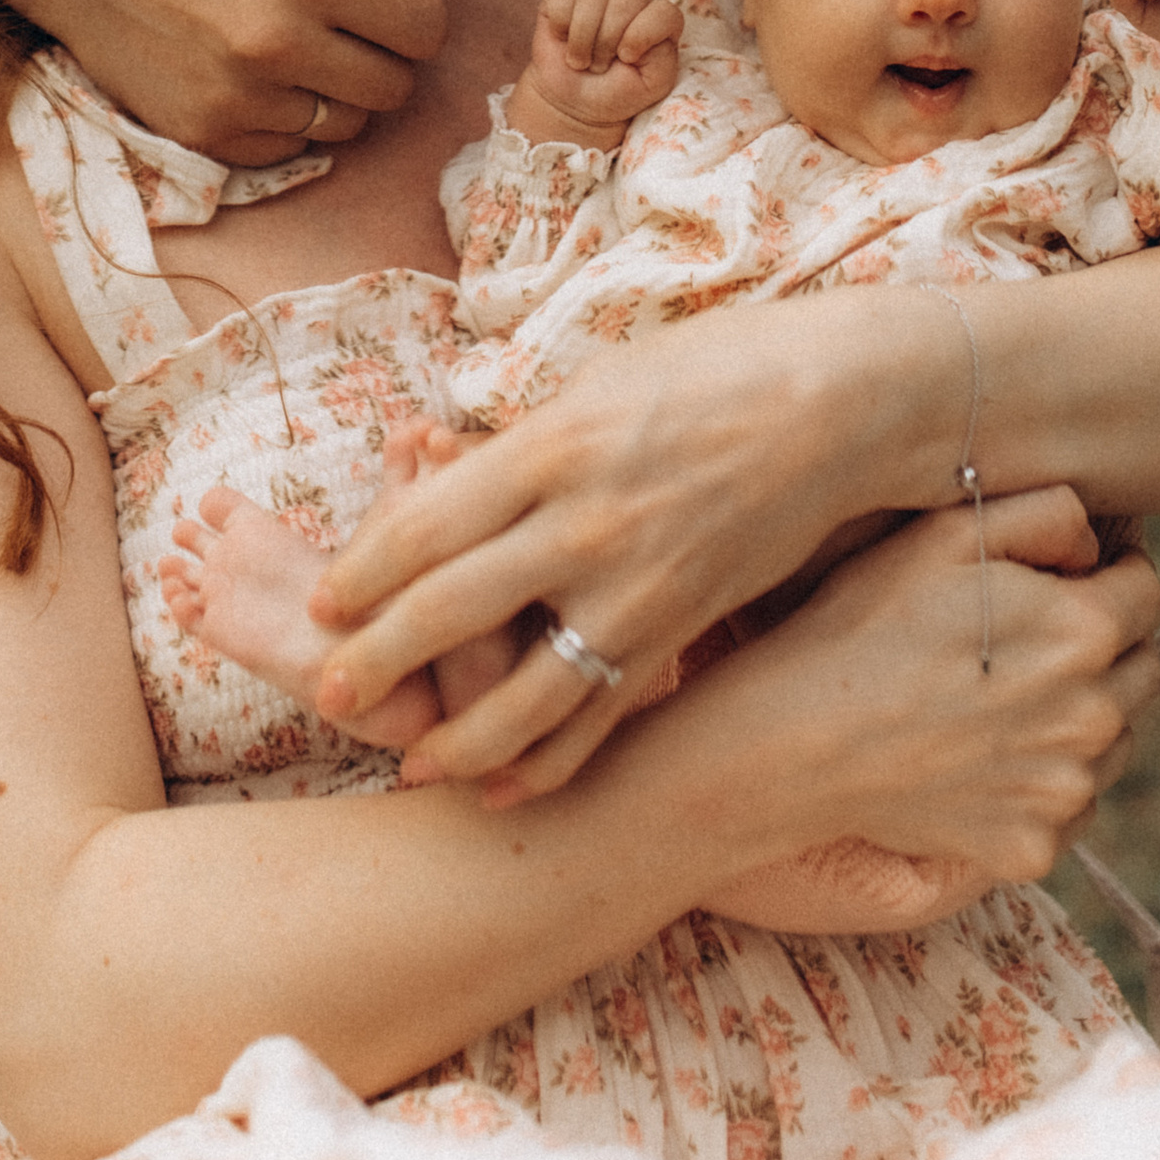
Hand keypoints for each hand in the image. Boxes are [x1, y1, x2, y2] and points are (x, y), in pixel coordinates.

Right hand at [0, 0, 494, 166]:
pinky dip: (291, 121)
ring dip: (342, 94)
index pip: (427, 28)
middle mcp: (280, 40)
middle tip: (340, 21)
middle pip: (397, 85)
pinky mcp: (210, 137)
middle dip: (384, 55)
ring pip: (352, 126)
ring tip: (298, 48)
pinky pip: (295, 150)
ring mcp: (242, 96)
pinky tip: (256, 75)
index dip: (414, 11)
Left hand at [315, 292, 882, 787]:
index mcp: (550, 448)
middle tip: (325, 690)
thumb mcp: (595, 386)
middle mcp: (584, 525)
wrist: (838, 406)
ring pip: (524, 689)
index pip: (425, 523)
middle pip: (451, 608)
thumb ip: (518, 446)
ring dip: (456, 733)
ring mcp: (636, 587)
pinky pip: (601, 712)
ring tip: (406, 761)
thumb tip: (440, 473)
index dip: (361, 569)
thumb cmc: (708, 371)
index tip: (321, 598)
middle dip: (377, 656)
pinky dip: (550, 760)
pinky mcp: (679, 629)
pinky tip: (503, 788)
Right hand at [508, 0, 682, 144]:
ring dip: (582, 37)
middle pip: (626, 0)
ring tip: (581, 59)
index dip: (644, 34)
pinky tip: (562, 38)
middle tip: (600, 66)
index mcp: (657, 22)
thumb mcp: (651, 85)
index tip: (626, 58)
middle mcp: (630, 2)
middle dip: (608, 41)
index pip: (664, 12)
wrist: (573, 103)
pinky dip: (560, 22)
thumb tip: (637, 32)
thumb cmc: (616, 93)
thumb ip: (662, 58)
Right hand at [692, 496, 1159, 888]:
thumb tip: (1096, 545)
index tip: (1066, 576)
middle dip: (1102, 645)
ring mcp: (1067, 792)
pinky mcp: (1035, 848)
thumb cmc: (867, 621)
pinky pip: (1068, 805)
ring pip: (1112, 740)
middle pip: (1140, 667)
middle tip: (1026, 637)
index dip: (1108, 573)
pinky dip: (1042, 781)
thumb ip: (1048, 512)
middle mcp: (1096, 717)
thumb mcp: (948, 532)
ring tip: (999, 698)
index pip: (1146, 589)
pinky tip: (982, 757)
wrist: (800, 740)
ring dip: (1081, 715)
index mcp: (1085, 630)